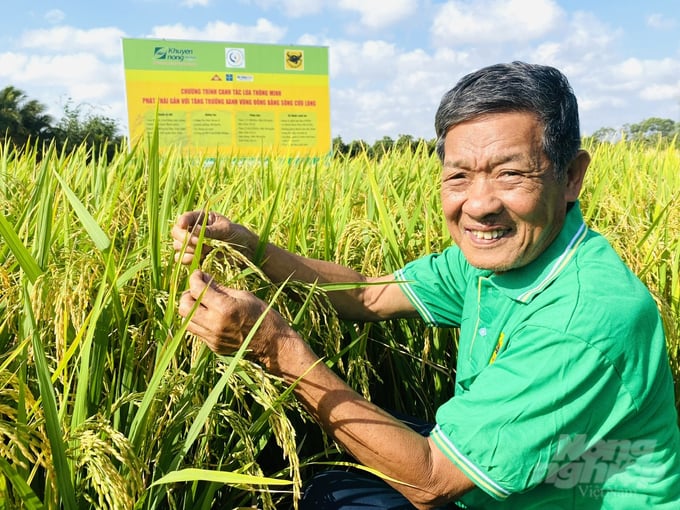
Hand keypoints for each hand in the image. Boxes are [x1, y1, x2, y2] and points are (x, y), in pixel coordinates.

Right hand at [171, 211, 253, 264]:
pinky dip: (188, 259)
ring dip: (188, 249)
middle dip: (185, 238)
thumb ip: (210, 231)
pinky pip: (181, 259)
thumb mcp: (226, 230)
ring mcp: (192, 244)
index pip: (185, 218)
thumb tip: (194, 230)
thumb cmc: (237, 235)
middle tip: (199, 243)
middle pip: (176, 232)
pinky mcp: (194, 257)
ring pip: (177, 247)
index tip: (184, 226)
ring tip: (205, 250)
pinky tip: (200, 257)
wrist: (245, 251)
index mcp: (201, 218)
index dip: (182, 221)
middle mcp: (193, 230)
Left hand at [178, 270, 298, 371]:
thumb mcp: (243, 295)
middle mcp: (214, 324)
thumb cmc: (262, 314)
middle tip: (198, 289)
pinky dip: (200, 321)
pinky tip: (212, 316)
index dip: (195, 278)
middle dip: (188, 294)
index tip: (198, 274)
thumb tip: (204, 277)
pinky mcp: (213, 346)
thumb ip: (219, 288)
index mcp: (223, 308)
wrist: (273, 343)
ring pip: (186, 321)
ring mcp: (212, 338)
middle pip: (184, 307)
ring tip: (203, 303)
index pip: (197, 289)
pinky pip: (198, 331)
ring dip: (191, 309)